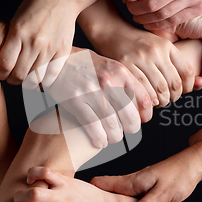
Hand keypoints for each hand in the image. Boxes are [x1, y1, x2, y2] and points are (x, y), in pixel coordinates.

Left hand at [0, 0, 76, 84]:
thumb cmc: (37, 4)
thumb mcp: (17, 18)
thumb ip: (11, 38)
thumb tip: (2, 58)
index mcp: (18, 33)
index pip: (5, 64)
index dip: (1, 74)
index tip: (1, 74)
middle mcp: (33, 42)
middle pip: (19, 74)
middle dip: (12, 80)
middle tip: (11, 79)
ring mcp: (49, 48)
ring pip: (35, 78)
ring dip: (28, 83)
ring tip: (26, 81)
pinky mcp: (63, 51)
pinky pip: (52, 74)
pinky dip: (45, 82)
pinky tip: (41, 80)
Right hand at [26, 48, 151, 147]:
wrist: (55, 61)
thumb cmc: (82, 63)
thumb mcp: (108, 64)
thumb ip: (124, 81)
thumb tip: (143, 101)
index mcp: (120, 72)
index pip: (143, 98)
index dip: (146, 114)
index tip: (143, 120)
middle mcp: (108, 82)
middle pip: (130, 115)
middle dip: (131, 128)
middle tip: (128, 131)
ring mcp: (92, 92)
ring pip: (112, 125)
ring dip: (115, 136)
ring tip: (113, 137)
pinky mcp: (77, 102)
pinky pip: (93, 127)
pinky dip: (99, 138)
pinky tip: (100, 140)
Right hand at [90, 145, 201, 201]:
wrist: (194, 165)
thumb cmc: (180, 175)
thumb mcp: (161, 196)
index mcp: (131, 181)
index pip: (99, 184)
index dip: (88, 196)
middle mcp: (131, 182)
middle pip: (107, 196)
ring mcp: (139, 185)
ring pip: (121, 201)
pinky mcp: (147, 190)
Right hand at [95, 26, 194, 106]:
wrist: (112, 32)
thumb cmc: (137, 43)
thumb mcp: (158, 46)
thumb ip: (171, 62)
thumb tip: (186, 85)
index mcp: (167, 46)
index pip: (187, 71)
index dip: (188, 86)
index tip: (183, 92)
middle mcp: (156, 51)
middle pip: (174, 83)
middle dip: (173, 97)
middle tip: (168, 100)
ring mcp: (141, 58)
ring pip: (160, 88)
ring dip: (161, 101)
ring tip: (158, 102)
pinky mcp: (126, 65)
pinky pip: (142, 88)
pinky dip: (147, 99)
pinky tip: (146, 100)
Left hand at [154, 12, 201, 80]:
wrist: (170, 16)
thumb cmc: (194, 17)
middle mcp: (196, 56)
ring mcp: (183, 61)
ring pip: (192, 81)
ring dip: (199, 84)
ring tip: (200, 80)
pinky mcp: (170, 64)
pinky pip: (178, 80)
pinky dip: (185, 84)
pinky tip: (191, 79)